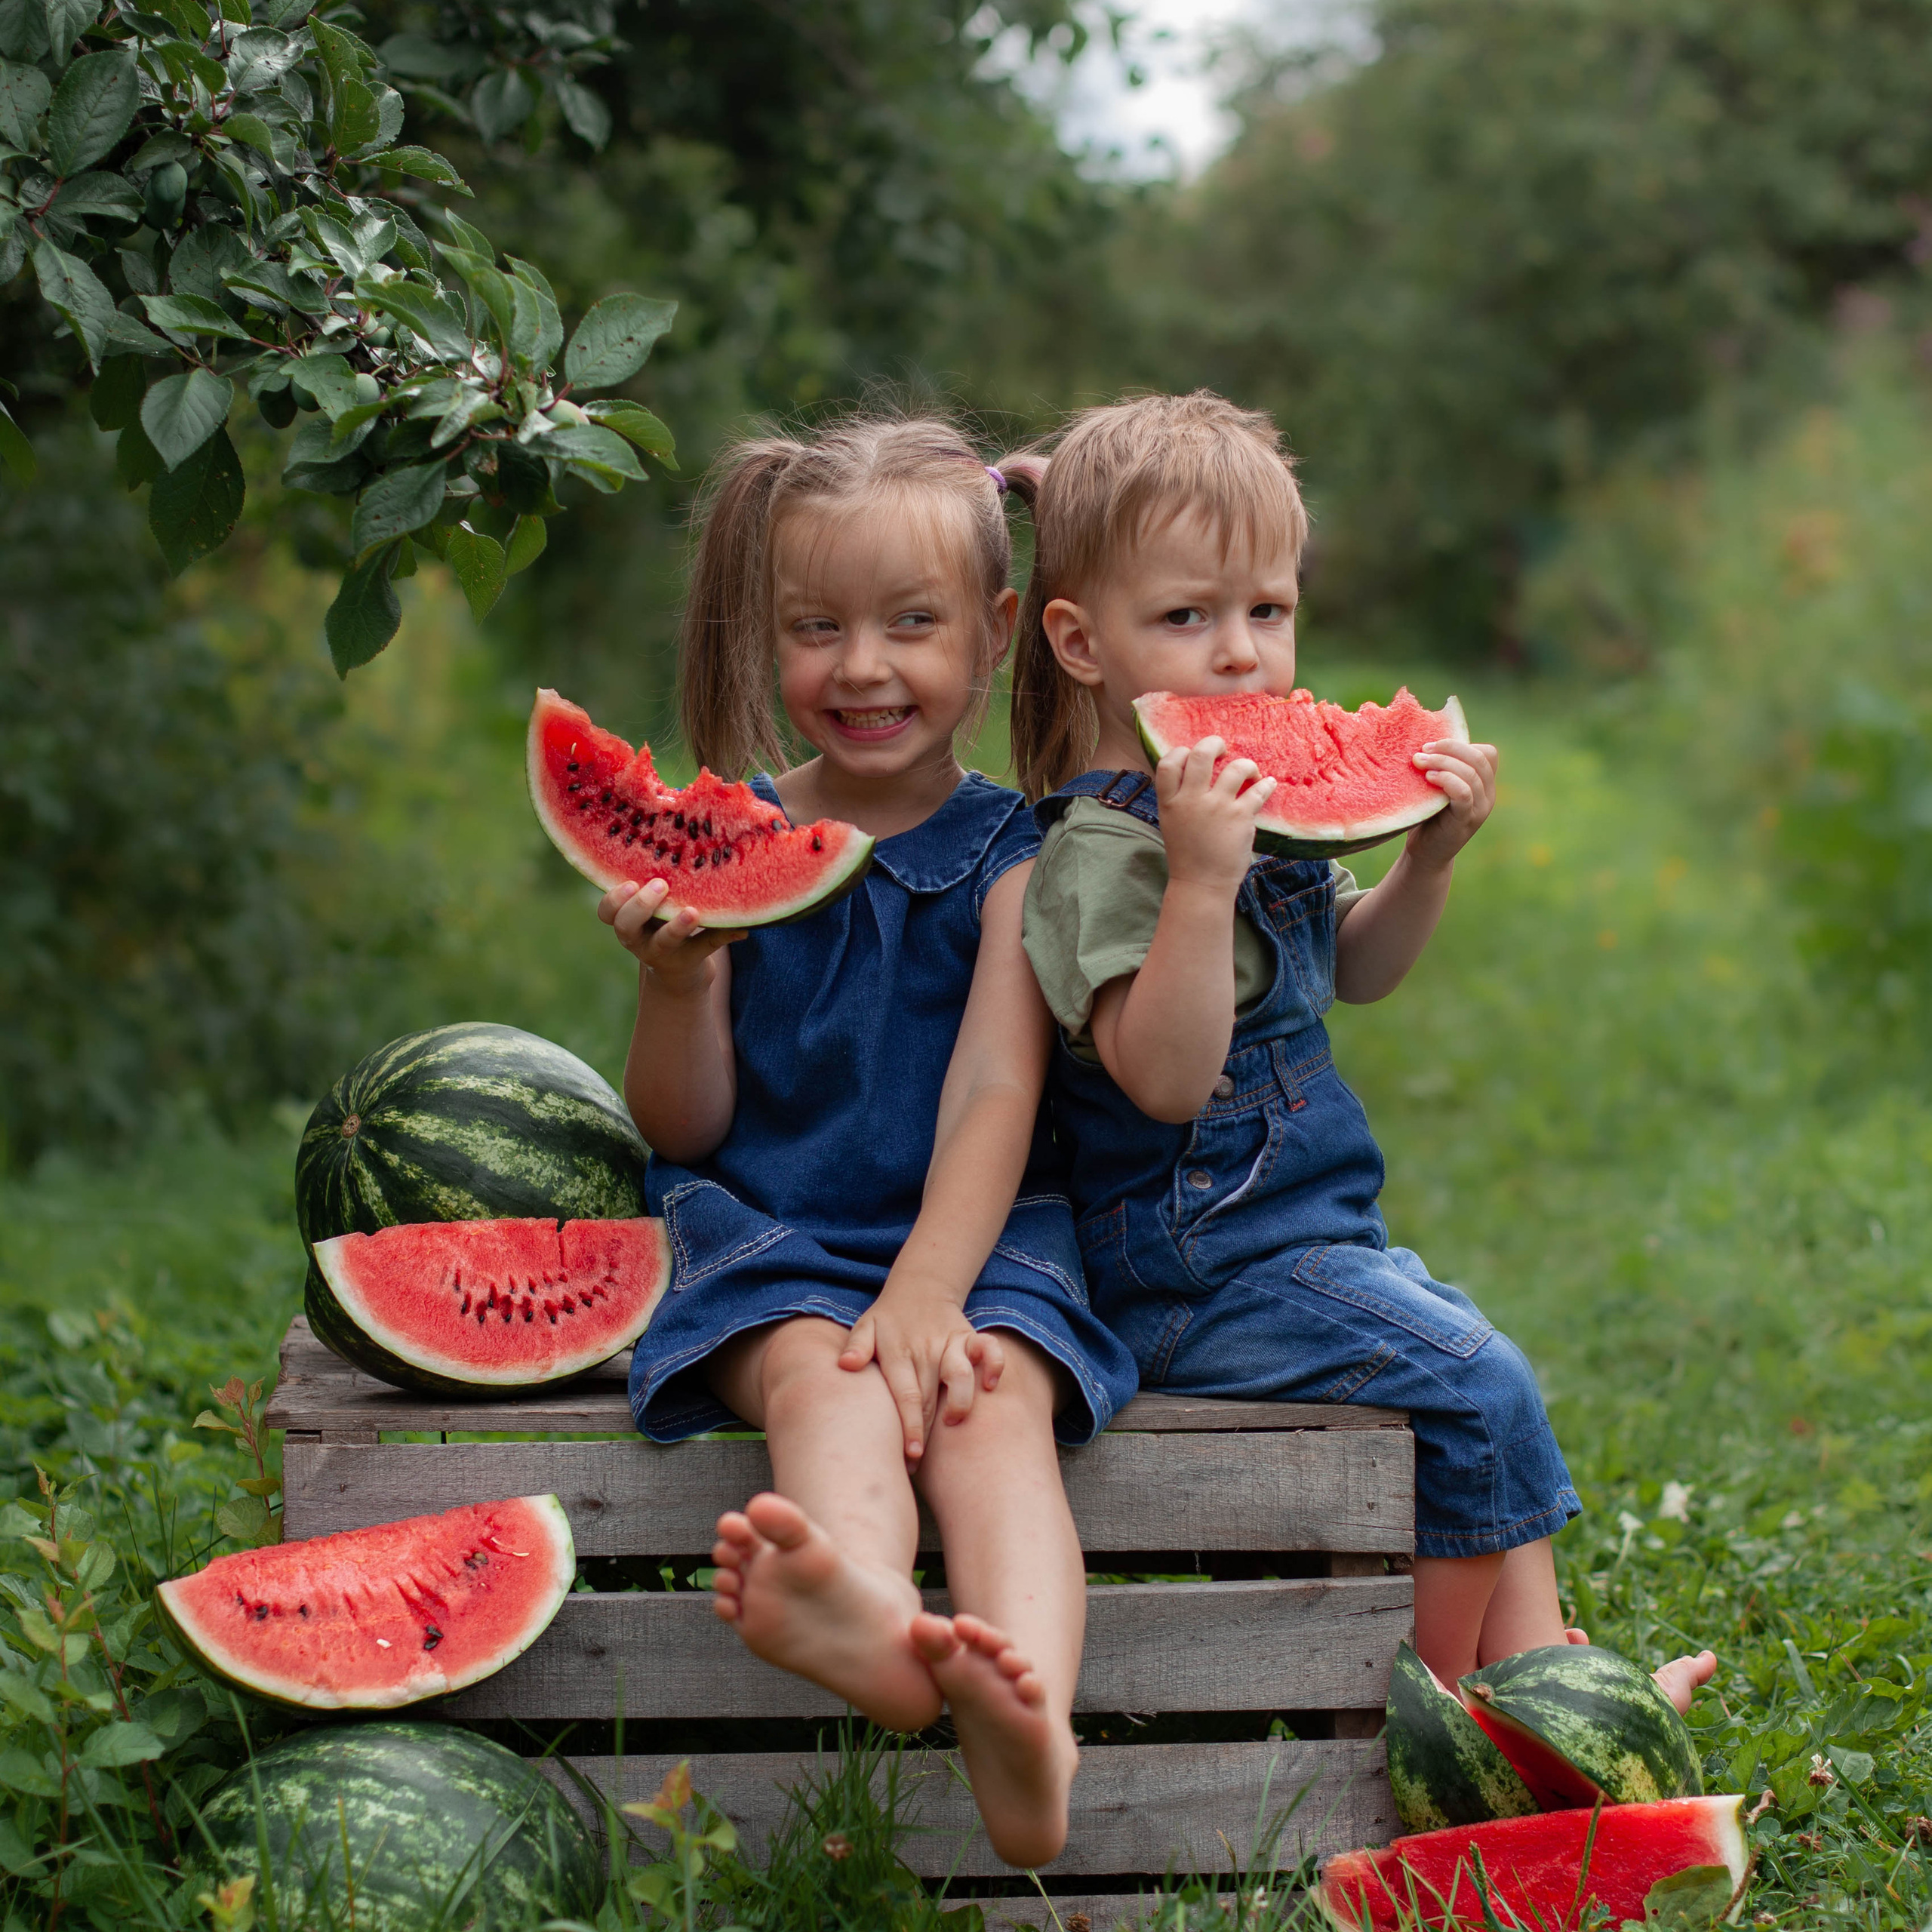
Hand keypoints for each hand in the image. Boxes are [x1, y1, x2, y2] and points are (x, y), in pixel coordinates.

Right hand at [599, 878, 743, 997]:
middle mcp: (639, 939)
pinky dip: (725, 935)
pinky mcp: (690, 959)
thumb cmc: (661, 922)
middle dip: (640, 906)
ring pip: (663, 942)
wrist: (677, 972)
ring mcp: (663, 951)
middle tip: (661, 885)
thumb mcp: (652, 906)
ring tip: (693, 912)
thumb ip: (650, 880)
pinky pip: (706, 946)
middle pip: (625, 927)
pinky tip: (743, 928)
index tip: (629, 882)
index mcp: (627, 920)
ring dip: (677, 927)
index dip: (612, 899)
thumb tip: (671, 823)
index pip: (606, 912)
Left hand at [838, 1278, 1004, 1464]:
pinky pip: (989, 1348)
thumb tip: (845, 1365)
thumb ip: (856, 1347)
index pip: (905, 1395)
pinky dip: (994, 1365)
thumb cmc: (889, 1319)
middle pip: (930, 1397)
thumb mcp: (866, 1327)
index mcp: (898, 1352)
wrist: (920, 1286)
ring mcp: (950, 1343)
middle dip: (928, 1432)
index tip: (911, 1456)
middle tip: (919, 1462)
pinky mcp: (969, 1337)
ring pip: (960, 1375)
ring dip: (960, 1402)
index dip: (910, 1426)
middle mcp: (925, 1349)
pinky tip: (990, 1386)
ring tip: (953, 1423)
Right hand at [1154, 737, 1277, 893]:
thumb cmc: (1188, 857)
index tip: (1192, 754)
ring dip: (1246, 765)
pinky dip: (1266, 785)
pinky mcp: (1240, 816)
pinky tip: (1269, 785)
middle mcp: (1191, 800)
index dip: (1181, 752)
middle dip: (1214, 743)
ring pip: (1235, 767)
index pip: (1169, 763)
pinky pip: (1258, 790)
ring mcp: (1217, 807)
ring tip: (1250, 772)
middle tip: (1223, 749)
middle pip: (1201, 754)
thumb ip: (1180, 800)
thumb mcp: (1173, 824)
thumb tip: (1196, 776)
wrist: (1202, 885)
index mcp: (1170, 803)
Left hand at [1405, 738, 1498, 868]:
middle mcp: (1488, 795)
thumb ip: (1442, 768)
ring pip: (1472, 773)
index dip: (1460, 744)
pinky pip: (1464, 793)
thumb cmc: (1428, 816)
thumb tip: (1424, 740)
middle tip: (1423, 750)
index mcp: (1484, 784)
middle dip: (1450, 748)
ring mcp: (1480, 808)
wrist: (1426, 853)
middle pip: (1480, 758)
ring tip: (1419, 762)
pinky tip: (1428, 778)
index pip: (1487, 753)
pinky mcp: (1466, 820)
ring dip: (1443, 762)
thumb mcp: (1438, 787)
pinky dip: (1446, 780)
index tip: (1431, 745)